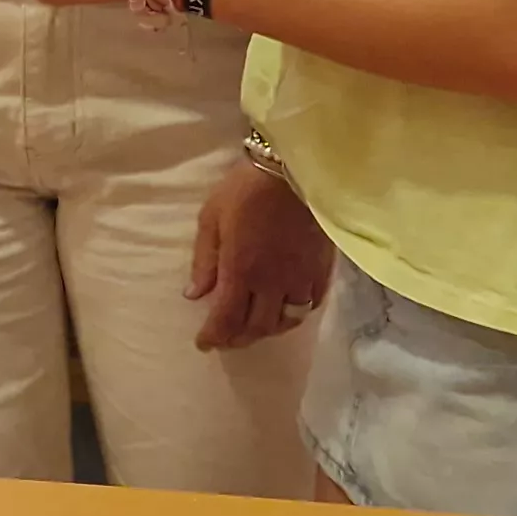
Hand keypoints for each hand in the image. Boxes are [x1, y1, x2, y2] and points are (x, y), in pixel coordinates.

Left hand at [187, 161, 335, 349]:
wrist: (293, 172)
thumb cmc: (244, 191)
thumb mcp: (210, 220)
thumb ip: (204, 261)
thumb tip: (195, 295)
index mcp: (240, 271)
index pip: (226, 319)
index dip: (214, 337)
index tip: (204, 344)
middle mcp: (272, 283)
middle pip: (257, 326)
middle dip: (239, 339)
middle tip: (226, 339)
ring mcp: (300, 278)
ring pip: (287, 321)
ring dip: (267, 330)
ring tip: (254, 328)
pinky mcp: (321, 271)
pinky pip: (311, 305)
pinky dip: (296, 315)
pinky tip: (286, 310)